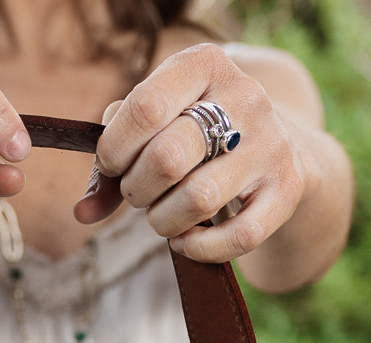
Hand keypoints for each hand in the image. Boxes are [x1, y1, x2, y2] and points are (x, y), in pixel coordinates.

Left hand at [75, 43, 310, 263]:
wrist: (278, 146)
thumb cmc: (198, 137)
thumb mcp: (158, 125)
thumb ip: (115, 159)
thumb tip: (83, 212)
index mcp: (204, 65)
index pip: (144, 108)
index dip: (115, 149)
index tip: (114, 165)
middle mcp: (244, 97)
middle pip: (167, 158)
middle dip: (137, 189)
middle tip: (138, 194)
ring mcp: (270, 143)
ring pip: (198, 200)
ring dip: (163, 221)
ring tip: (162, 215)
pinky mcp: (287, 187)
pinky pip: (238, 236)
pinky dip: (200, 248)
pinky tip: (186, 241)